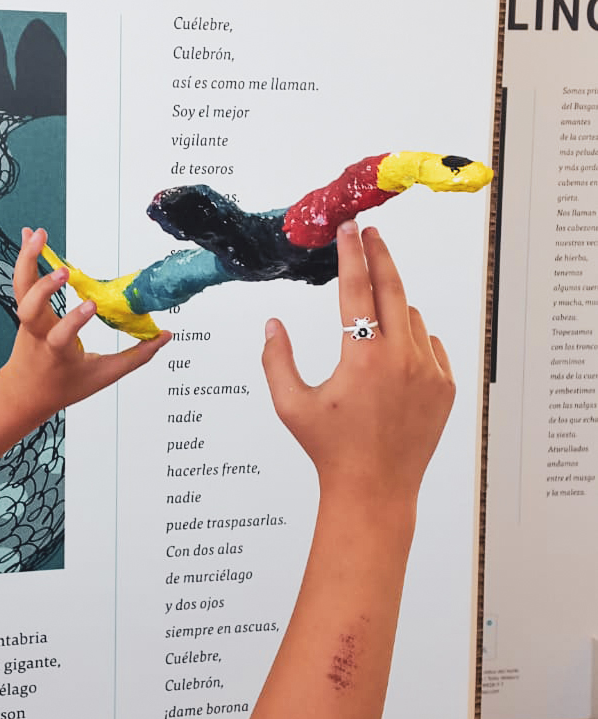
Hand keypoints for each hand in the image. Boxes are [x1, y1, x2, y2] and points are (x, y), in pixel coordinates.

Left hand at [3, 228, 169, 426]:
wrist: (25, 392)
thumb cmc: (63, 386)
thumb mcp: (102, 376)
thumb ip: (135, 357)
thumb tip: (164, 337)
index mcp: (56, 352)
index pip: (61, 336)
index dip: (74, 321)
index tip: (91, 305)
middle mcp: (38, 333)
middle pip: (29, 308)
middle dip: (43, 288)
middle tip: (63, 271)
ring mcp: (27, 320)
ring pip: (21, 287)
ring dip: (28, 259)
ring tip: (38, 234)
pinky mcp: (24, 308)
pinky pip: (22, 280)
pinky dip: (25, 257)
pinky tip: (30, 235)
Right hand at [262, 221, 454, 504]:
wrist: (374, 490)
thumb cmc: (330, 450)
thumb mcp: (291, 405)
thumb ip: (276, 360)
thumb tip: (273, 324)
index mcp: (362, 357)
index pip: (356, 287)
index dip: (351, 252)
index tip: (349, 229)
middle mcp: (400, 359)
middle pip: (393, 287)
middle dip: (380, 255)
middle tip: (371, 233)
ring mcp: (428, 372)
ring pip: (412, 317)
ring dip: (393, 309)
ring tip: (372, 326)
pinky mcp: (444, 386)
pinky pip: (431, 344)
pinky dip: (413, 340)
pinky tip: (395, 356)